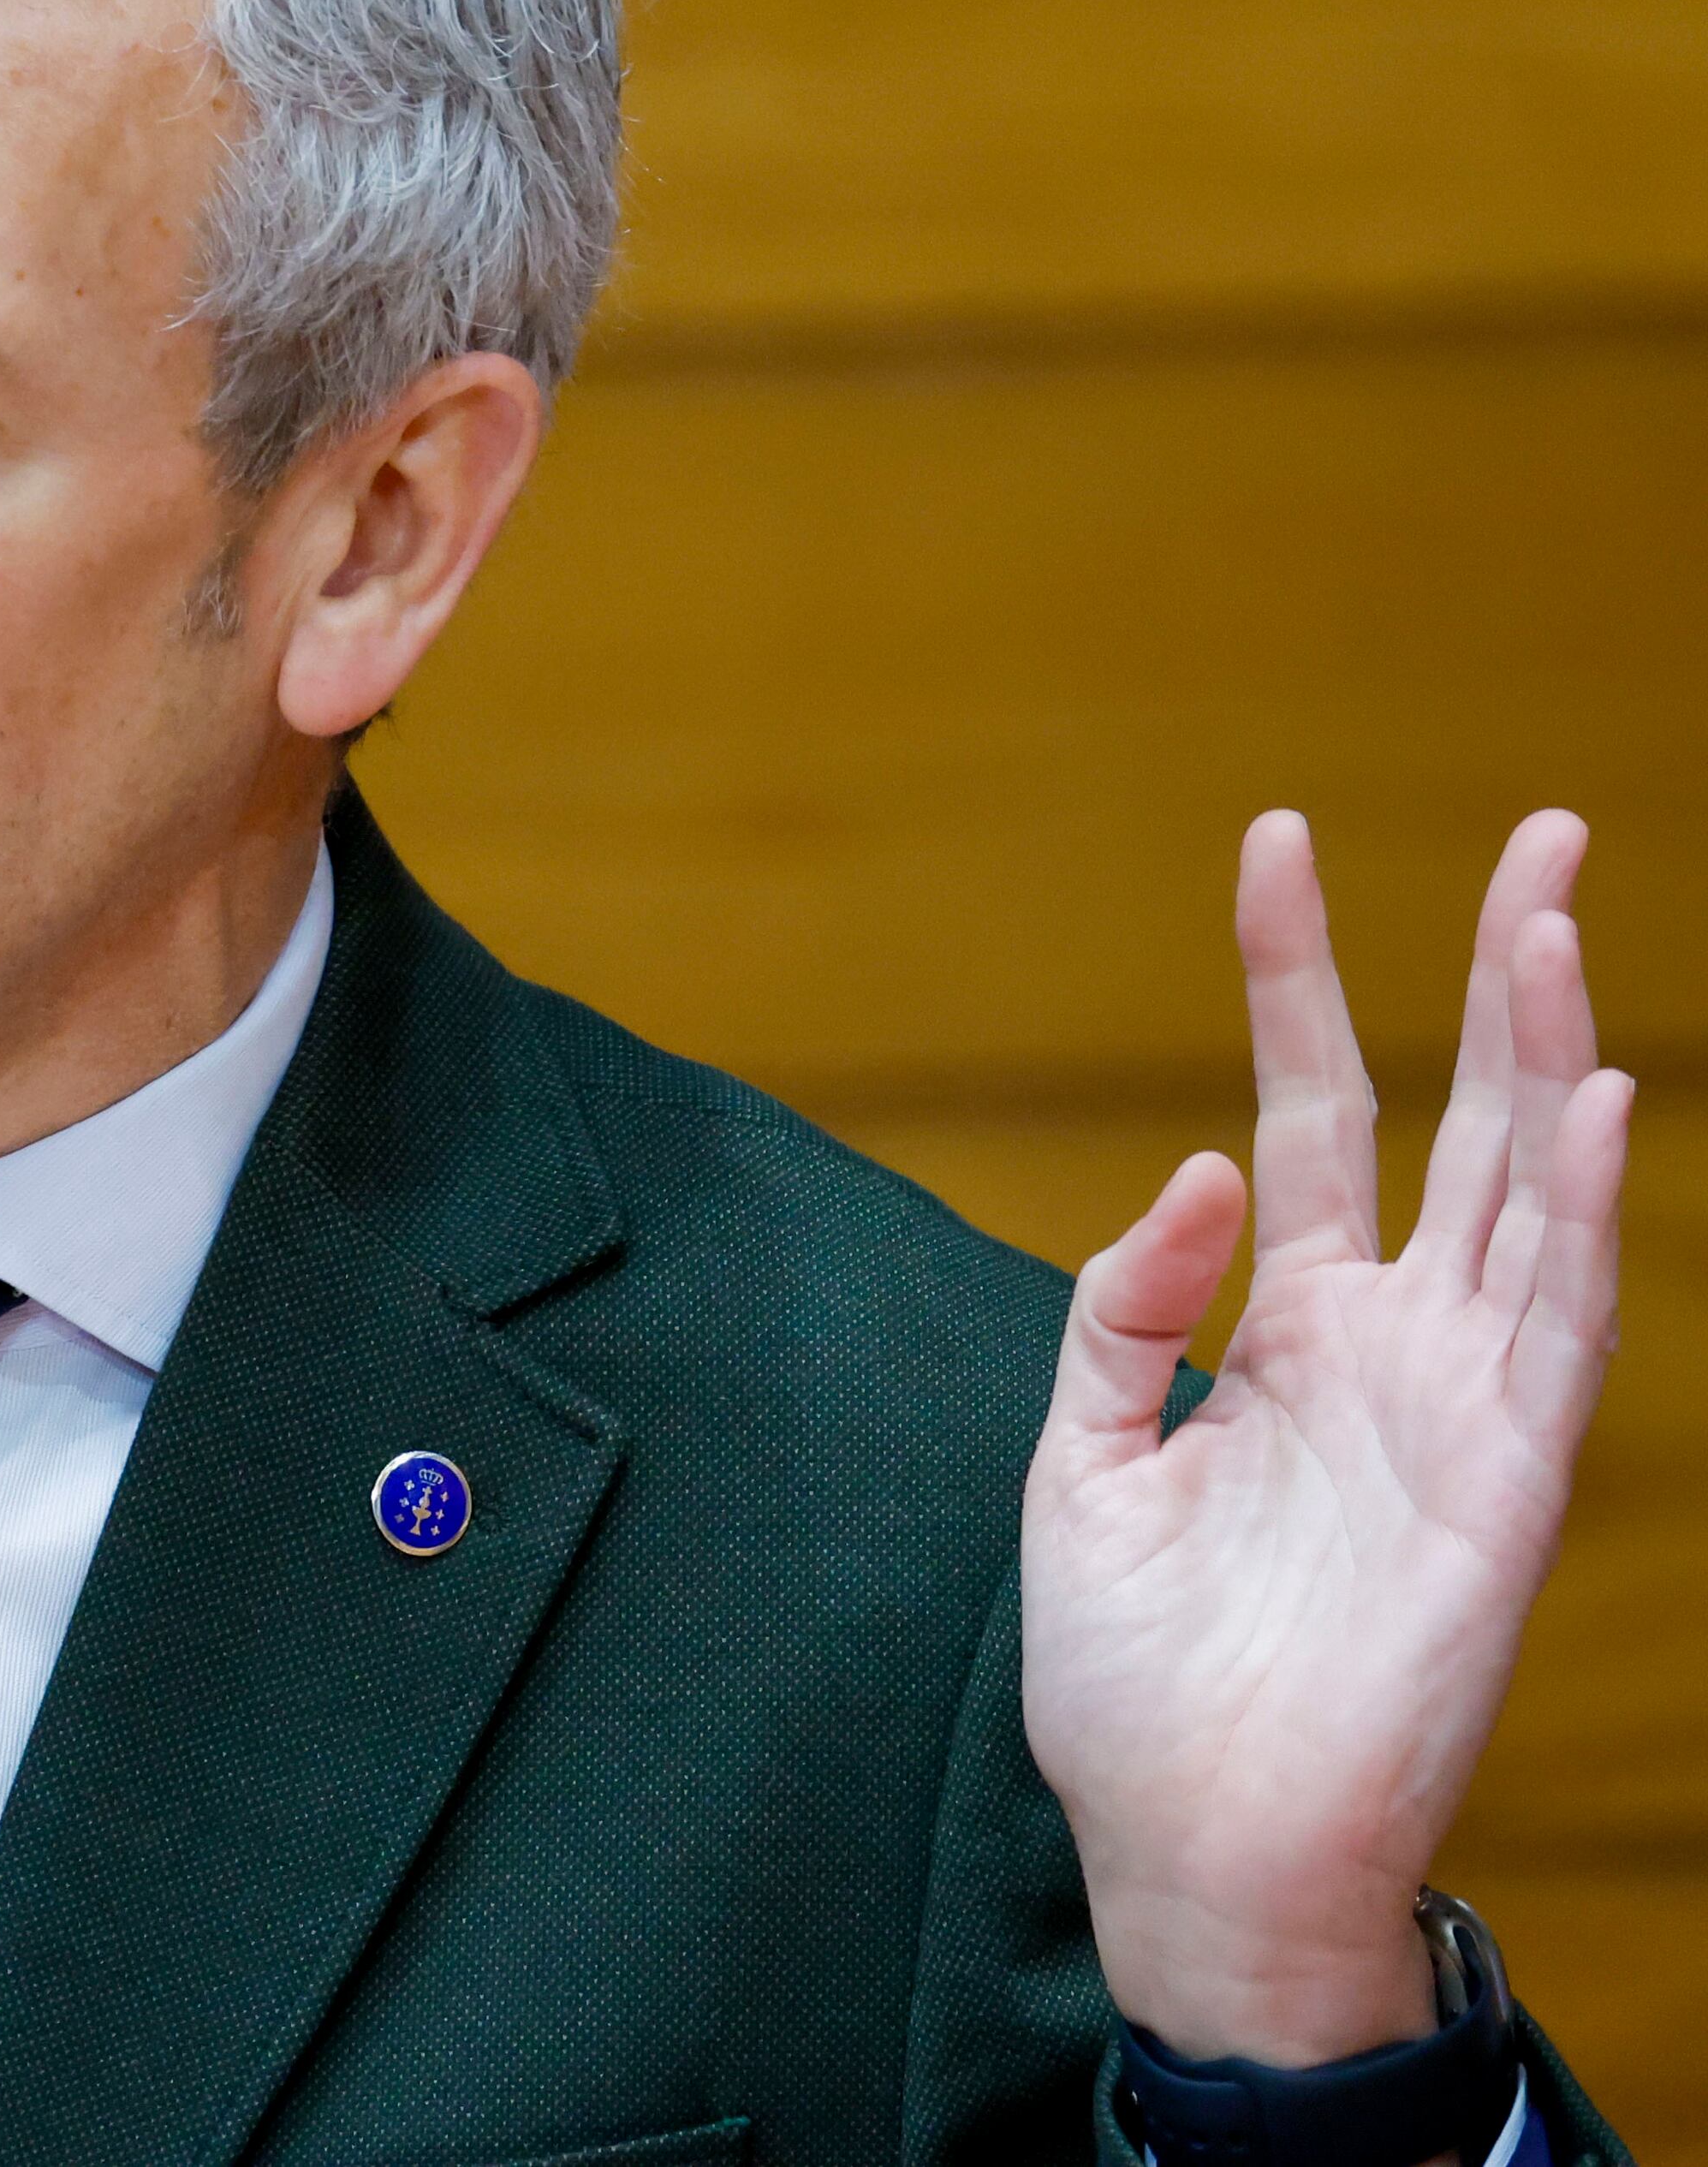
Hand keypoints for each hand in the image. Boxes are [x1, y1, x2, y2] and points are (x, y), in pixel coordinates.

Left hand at [1023, 811, 1630, 2065]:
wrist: (1192, 1848)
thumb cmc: (1136, 1677)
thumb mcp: (1078, 1461)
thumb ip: (1122, 1312)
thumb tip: (1195, 1172)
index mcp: (1289, 1332)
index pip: (1311, 1111)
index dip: (1297, 978)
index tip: (1278, 842)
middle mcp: (1394, 1347)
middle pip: (1464, 1121)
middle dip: (1498, 975)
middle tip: (1545, 830)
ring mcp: (1464, 1409)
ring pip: (1535, 1191)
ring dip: (1552, 1056)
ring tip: (1554, 913)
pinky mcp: (1510, 1485)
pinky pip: (1563, 1326)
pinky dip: (1587, 1214)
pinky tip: (1599, 1103)